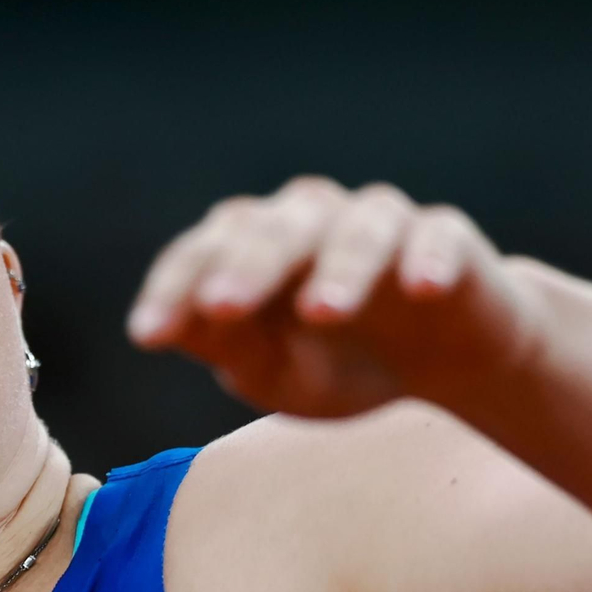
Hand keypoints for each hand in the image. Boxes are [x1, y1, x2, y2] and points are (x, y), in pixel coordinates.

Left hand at [125, 176, 546, 417]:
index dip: (172, 291)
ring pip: (355, 227)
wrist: (441, 365)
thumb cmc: (339, 362)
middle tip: (222, 308)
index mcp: (250, 246)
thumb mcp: (274, 372)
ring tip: (322, 313)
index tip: (147, 337)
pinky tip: (421, 289)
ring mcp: (377, 222)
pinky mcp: (444, 237)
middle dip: (246, 268)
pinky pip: (437, 235)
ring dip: (337, 266)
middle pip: (271, 229)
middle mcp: (308, 219)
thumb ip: (225, 347)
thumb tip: (164, 331)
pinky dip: (428, 257)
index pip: (202, 255)